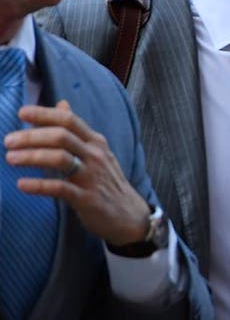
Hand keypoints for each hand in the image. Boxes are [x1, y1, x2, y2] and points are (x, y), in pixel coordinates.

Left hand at [5, 100, 149, 246]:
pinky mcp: (87, 199)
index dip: (45, 115)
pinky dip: (39, 185)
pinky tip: (22, 184)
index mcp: (96, 142)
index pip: (69, 121)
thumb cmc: (106, 181)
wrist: (128, 214)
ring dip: (32, 156)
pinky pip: (61, 188)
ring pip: (60, 159)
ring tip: (11, 158)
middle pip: (62, 137)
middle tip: (8, 141)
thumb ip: (77, 130)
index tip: (22, 113)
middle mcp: (95, 156)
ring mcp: (92, 177)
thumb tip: (61, 104)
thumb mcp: (97, 151)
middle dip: (32, 136)